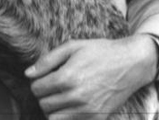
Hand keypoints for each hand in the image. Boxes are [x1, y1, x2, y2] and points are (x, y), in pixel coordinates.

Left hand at [25, 36, 156, 119]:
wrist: (130, 63)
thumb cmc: (100, 52)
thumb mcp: (72, 47)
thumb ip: (48, 60)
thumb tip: (28, 74)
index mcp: (67, 77)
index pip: (37, 89)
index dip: (37, 83)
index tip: (44, 78)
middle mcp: (76, 96)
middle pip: (44, 105)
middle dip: (44, 95)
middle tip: (52, 86)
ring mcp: (87, 110)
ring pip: (54, 118)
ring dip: (53, 108)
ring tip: (60, 96)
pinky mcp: (97, 118)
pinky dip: (66, 116)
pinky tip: (71, 104)